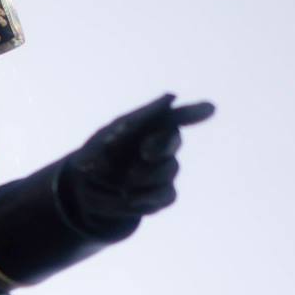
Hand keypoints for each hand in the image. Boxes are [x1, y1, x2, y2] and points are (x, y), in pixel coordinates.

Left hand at [57, 93, 214, 240]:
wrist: (84, 191)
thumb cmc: (99, 154)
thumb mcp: (112, 133)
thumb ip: (142, 117)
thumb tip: (171, 97)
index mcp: (152, 126)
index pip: (179, 116)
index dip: (195, 112)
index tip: (210, 109)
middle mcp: (161, 147)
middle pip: (173, 142)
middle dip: (161, 145)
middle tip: (144, 151)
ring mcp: (163, 172)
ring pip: (170, 169)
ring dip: (146, 174)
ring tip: (125, 179)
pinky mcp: (162, 196)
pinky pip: (167, 195)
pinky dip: (148, 196)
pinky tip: (130, 198)